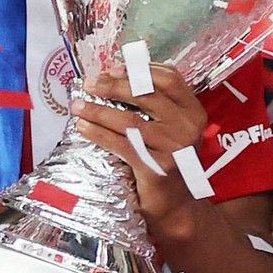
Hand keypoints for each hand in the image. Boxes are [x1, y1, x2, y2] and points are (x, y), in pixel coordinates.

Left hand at [72, 64, 207, 225]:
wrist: (175, 204)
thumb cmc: (166, 159)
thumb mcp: (171, 128)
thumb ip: (155, 104)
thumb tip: (114, 75)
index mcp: (194, 111)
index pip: (170, 78)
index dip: (140, 69)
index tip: (113, 68)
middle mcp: (188, 127)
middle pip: (147, 94)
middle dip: (113, 86)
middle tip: (90, 84)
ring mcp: (174, 148)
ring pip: (129, 120)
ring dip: (98, 110)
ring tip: (78, 106)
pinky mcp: (156, 168)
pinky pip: (121, 144)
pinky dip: (98, 133)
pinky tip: (83, 127)